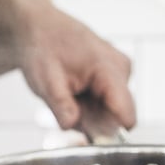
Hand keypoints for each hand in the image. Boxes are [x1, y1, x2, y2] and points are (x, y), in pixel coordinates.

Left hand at [5, 0, 135, 129]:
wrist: (38, 28)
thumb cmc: (42, 46)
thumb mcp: (45, 80)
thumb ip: (61, 105)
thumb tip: (72, 124)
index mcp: (110, 69)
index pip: (127, 115)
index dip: (109, 134)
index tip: (87, 136)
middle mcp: (121, 70)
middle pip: (117, 118)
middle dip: (92, 124)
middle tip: (66, 110)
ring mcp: (119, 73)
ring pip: (110, 114)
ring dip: (89, 116)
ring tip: (67, 97)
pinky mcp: (114, 78)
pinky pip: (106, 105)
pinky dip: (88, 107)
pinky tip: (74, 94)